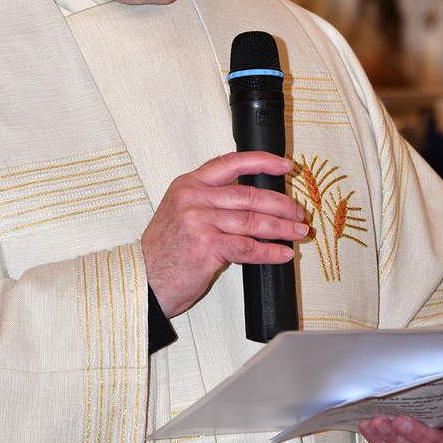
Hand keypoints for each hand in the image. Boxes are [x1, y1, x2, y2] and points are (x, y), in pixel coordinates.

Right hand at [141, 151, 307, 318]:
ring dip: (282, 228)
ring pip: (253, 220)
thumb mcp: (179, 212)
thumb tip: (254, 202)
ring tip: (298, 232)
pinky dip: (270, 252)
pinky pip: (248, 247)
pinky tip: (282, 253)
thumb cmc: (164, 251)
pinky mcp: (207, 246)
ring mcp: (199, 221)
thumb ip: (209, 200)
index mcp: (187, 184)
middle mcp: (193, 198)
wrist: (145, 280)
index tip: (285, 167)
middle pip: (249, 194)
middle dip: (281, 204)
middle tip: (297, 212)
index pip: (231, 163)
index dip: (263, 162)